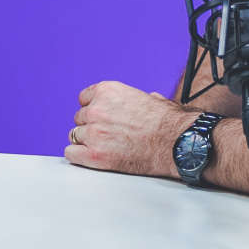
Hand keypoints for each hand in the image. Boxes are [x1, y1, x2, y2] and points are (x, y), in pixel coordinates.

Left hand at [64, 80, 190, 179]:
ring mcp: (93, 132)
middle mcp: (96, 109)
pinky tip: (93, 157)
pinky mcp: (94, 154)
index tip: (103, 118)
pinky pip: (71, 153)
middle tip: (110, 135)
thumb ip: (136, 98)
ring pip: (75, 136)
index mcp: (107, 91)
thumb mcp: (151, 98)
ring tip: (108, 147)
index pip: (85, 99)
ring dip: (88, 142)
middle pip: (80, 118)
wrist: (177, 143)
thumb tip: (147, 99)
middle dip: (93, 126)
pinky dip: (80, 156)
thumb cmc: (169, 122)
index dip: (95, 109)